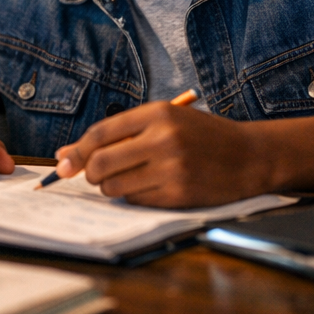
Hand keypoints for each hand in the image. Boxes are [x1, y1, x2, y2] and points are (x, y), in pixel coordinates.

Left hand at [53, 101, 269, 207]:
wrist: (250, 155)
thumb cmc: (201, 136)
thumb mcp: (164, 120)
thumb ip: (119, 133)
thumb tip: (67, 155)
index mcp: (157, 114)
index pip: (100, 133)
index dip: (77, 150)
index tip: (63, 163)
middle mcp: (163, 139)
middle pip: (100, 162)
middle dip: (90, 173)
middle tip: (98, 174)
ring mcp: (171, 168)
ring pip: (114, 186)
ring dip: (111, 187)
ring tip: (129, 178)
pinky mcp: (179, 194)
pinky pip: (135, 200)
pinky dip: (134, 196)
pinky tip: (151, 186)